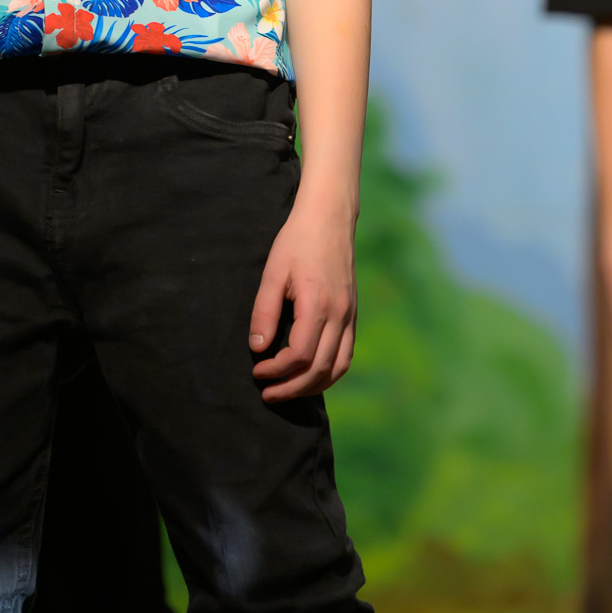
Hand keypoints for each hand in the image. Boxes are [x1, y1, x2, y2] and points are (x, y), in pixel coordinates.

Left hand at [248, 190, 356, 403]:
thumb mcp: (273, 273)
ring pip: (338, 367)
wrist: (330, 218)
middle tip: (267, 394)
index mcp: (318, 305)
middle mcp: (340, 315)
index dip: (276, 371)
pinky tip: (311, 374)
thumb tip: (258, 348)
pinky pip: (346, 354)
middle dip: (292, 388)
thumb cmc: (297, 242)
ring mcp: (350, 316)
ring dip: (313, 386)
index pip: (299, 355)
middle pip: (320, 369)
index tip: (257, 371)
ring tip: (288, 390)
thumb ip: (264, 312)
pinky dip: (330, 372)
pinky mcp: (353, 314)